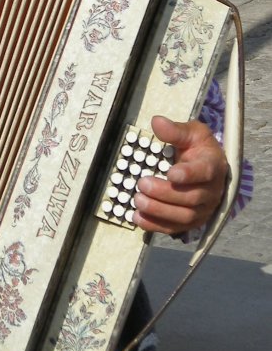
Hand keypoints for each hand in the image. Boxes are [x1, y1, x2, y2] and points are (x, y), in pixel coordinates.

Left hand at [133, 115, 227, 234]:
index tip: (170, 173)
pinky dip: (155, 225)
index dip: (188, 174)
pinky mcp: (191, 222)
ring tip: (138, 200)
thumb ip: (175, 130)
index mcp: (212, 166)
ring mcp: (203, 209)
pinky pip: (175, 228)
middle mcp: (211, 191)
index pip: (204, 172)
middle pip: (191, 198)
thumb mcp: (191, 133)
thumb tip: (157, 122)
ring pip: (184, 216)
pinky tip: (137, 217)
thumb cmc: (197, 148)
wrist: (207, 167)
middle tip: (142, 184)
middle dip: (164, 193)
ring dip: (159, 210)